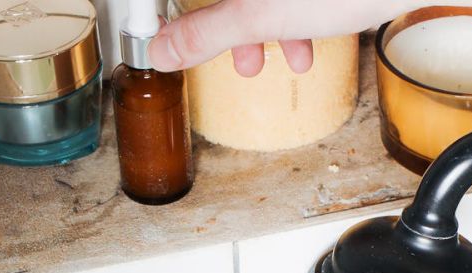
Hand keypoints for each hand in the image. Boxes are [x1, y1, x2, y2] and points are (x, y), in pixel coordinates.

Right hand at [149, 0, 418, 75]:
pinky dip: (298, 18)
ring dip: (268, 28)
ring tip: (277, 58)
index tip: (168, 34)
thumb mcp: (259, 15)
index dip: (180, 15)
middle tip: (237, 54)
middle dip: (233, 25)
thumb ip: (207, 31)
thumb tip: (161, 49)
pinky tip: (310, 45)